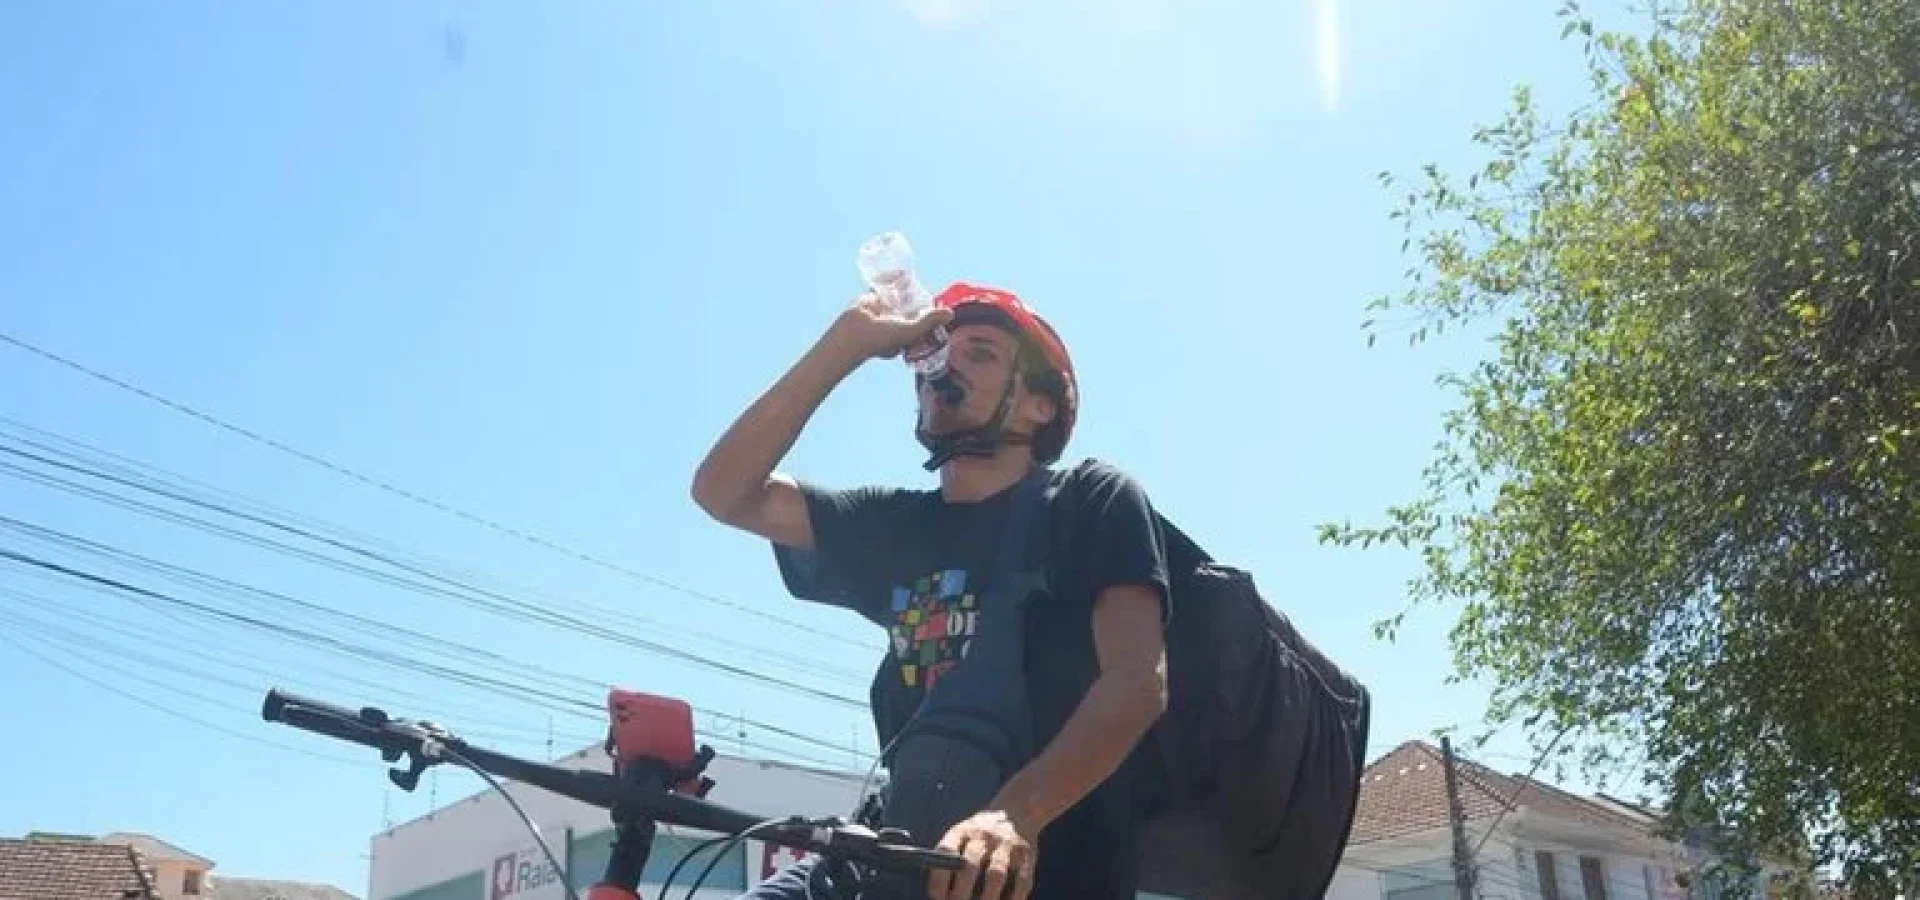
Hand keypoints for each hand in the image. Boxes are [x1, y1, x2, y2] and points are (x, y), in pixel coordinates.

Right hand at [827, 291, 953, 361]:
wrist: (853, 333)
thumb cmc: (882, 339)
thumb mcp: (910, 331)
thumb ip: (929, 322)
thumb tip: (950, 313)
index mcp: (902, 334)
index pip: (919, 321)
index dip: (927, 313)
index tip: (936, 303)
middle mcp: (892, 322)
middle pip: (908, 307)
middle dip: (915, 299)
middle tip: (926, 289)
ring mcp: (882, 310)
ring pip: (896, 297)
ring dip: (903, 289)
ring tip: (912, 280)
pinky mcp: (871, 299)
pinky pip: (882, 287)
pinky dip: (888, 280)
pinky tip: (898, 273)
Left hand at [927, 809, 1037, 899]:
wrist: (1019, 810)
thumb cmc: (981, 834)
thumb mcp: (962, 834)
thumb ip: (950, 858)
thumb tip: (941, 894)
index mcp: (963, 830)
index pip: (947, 851)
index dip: (939, 876)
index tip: (937, 896)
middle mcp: (985, 835)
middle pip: (970, 864)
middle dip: (961, 891)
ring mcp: (1007, 844)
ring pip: (995, 874)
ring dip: (986, 897)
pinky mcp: (1027, 855)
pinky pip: (1021, 881)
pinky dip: (1012, 898)